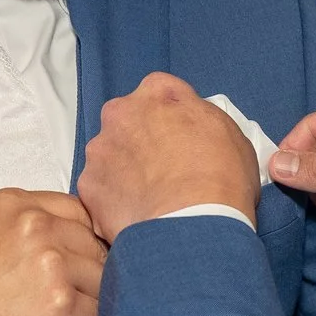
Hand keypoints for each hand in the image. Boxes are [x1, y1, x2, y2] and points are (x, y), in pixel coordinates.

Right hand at [0, 190, 103, 315]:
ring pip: (105, 279)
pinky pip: (100, 314)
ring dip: (92, 301)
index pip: (81, 213)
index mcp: (15, 203)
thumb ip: (33, 229)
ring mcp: (50, 265)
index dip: (82, 243)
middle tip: (65, 298)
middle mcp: (35, 226)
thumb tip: (91, 239)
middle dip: (89, 273)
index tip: (71, 265)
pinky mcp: (61, 307)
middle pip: (96, 245)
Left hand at [78, 72, 259, 242]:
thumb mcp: (228, 132)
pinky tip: (137, 214)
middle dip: (140, 141)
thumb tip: (193, 125)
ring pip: (109, 157)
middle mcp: (120, 113)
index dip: (170, 116)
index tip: (180, 137)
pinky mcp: (88, 187)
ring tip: (151, 198)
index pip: (159, 92)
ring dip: (124, 172)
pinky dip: (114, 201)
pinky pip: (100, 191)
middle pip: (127, 122)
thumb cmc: (221, 176)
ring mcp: (100, 151)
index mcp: (156, 93)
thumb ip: (200, 117)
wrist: (194, 224)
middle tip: (164, 169)